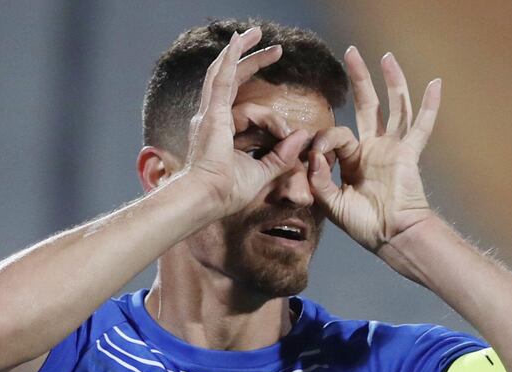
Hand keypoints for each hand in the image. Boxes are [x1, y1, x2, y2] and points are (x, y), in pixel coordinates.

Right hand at [183, 27, 311, 219]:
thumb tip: (302, 135)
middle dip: (252, 61)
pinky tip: (239, 41)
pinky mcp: (213, 113)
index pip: (246, 108)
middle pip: (231, 80)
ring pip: (224, 72)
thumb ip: (282, 155)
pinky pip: (222, 78)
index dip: (270, 114)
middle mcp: (211, 117)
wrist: (208, 198)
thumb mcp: (263, 172)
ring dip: (241, 51)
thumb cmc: (228, 192)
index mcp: (221, 131)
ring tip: (256, 33)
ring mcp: (209, 113)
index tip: (288, 132)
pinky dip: (230, 58)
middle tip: (275, 50)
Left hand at [307, 47, 441, 251]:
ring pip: (394, 107)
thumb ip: (318, 179)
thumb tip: (312, 155)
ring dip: (391, 81)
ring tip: (386, 56)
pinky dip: (429, 105)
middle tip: (350, 52)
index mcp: (353, 161)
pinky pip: (421, 126)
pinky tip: (435, 83)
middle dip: (360, 79)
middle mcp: (374, 149)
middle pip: (368, 105)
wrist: (391, 237)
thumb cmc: (364, 225)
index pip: (336, 135)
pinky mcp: (409, 154)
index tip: (316, 157)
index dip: (323, 141)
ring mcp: (393, 149)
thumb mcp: (331, 202)